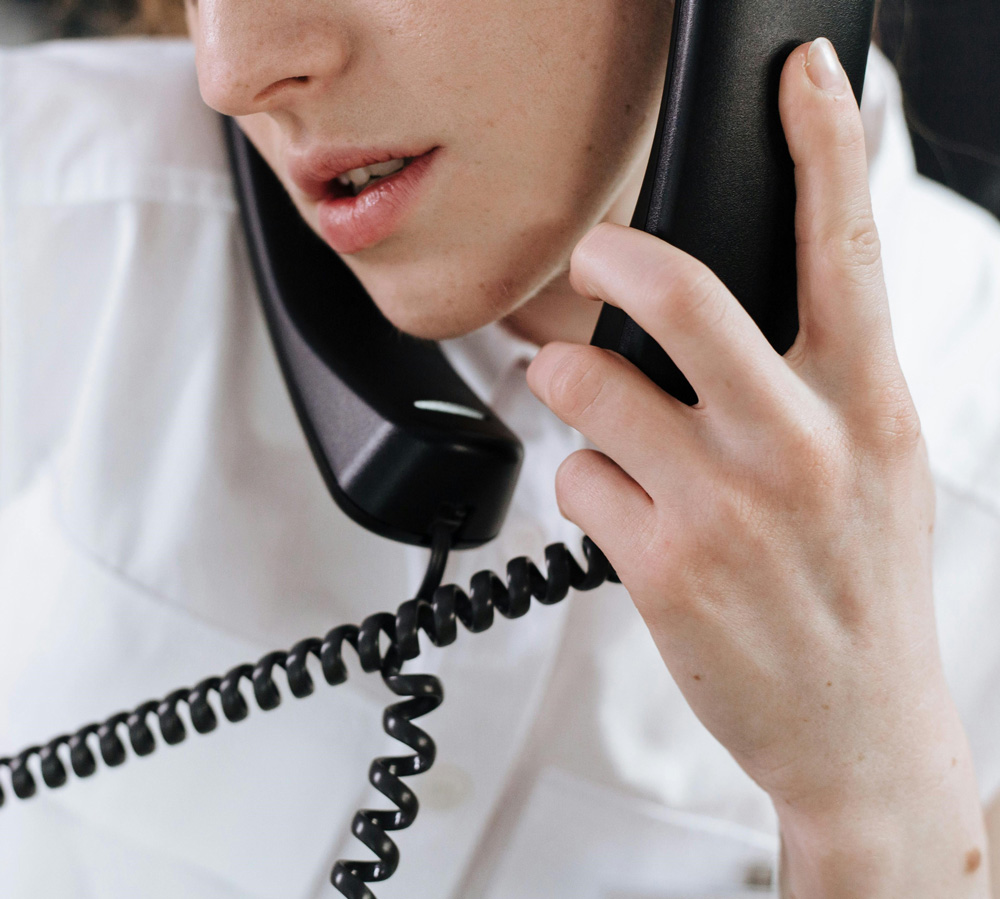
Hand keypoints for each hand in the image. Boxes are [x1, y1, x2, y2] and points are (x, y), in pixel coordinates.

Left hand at [527, 38, 988, 896]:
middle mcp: (795, 445)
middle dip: (612, 254)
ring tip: (602, 417)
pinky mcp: (658, 566)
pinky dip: (582, 484)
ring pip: (587, 384)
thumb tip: (754, 302)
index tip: (796, 75)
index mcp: (864, 405)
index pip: (845, 245)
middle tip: (593, 252)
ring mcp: (721, 508)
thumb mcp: (877, 465)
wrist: (858, 728)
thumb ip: (822, 379)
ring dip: (572, 387)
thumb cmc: (859, 589)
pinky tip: (623, 514)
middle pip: (681, 293)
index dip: (824, 142)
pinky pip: (573, 478)